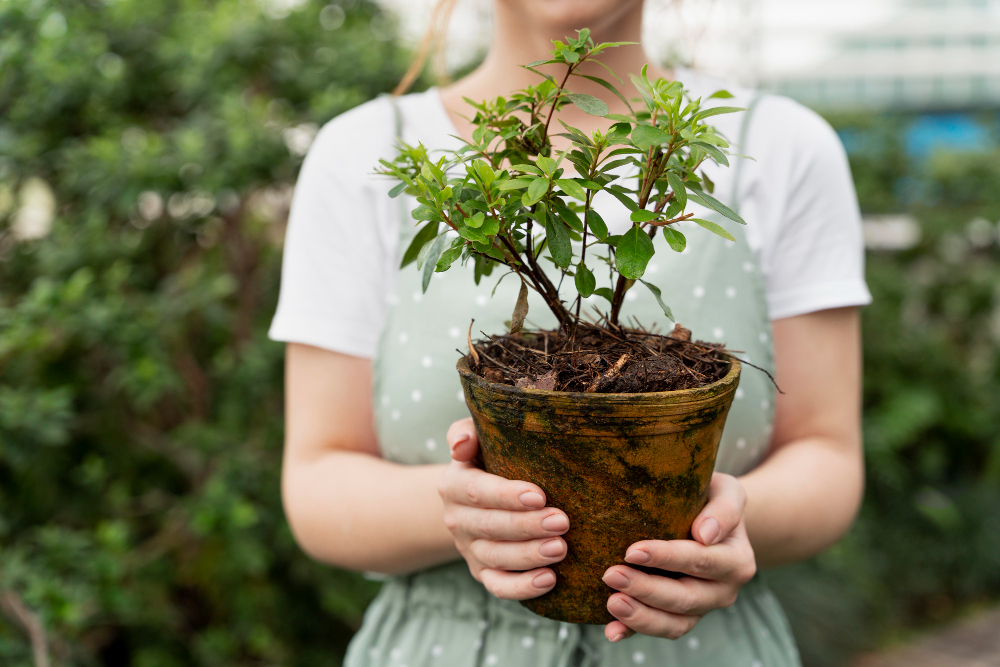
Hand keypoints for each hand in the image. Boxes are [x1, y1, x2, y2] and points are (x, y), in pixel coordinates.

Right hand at [438, 417, 569, 599]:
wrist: (476, 497)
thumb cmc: (487, 458)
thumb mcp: (475, 439)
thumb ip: (466, 432)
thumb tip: (460, 444)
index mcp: (453, 485)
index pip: (477, 491)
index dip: (506, 495)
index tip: (540, 495)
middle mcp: (456, 519)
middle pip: (490, 527)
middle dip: (527, 526)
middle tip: (562, 522)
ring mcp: (469, 549)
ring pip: (496, 558)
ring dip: (529, 556)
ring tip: (561, 549)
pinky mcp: (482, 572)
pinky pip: (498, 586)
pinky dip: (521, 588)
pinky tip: (549, 580)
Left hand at [601, 473, 756, 641]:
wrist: (713, 521)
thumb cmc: (713, 500)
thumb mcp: (727, 492)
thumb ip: (724, 509)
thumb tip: (705, 534)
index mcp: (736, 560)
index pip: (700, 560)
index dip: (667, 558)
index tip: (632, 551)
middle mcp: (723, 590)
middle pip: (684, 597)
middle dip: (646, 589)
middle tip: (610, 575)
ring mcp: (702, 607)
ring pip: (674, 623)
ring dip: (641, 616)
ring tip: (612, 602)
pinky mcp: (682, 616)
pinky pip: (661, 629)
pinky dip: (635, 632)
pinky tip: (612, 631)